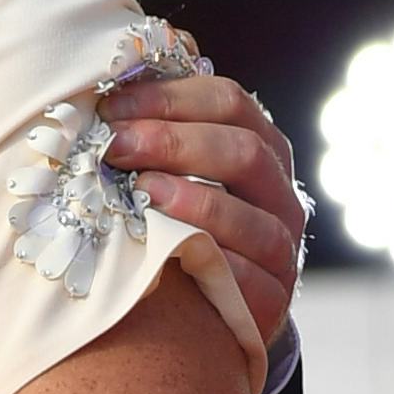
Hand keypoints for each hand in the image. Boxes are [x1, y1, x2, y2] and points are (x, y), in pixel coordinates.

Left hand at [102, 71, 303, 353]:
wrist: (211, 310)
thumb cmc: (177, 229)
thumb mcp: (173, 175)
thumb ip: (157, 133)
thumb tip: (112, 82)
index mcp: (260, 148)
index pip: (229, 102)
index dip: (170, 98)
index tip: (112, 107)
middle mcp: (278, 194)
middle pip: (243, 151)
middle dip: (175, 143)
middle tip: (117, 145)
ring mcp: (281, 248)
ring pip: (253, 217)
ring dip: (195, 201)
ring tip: (143, 193)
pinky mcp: (272, 300)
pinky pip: (252, 279)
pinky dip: (213, 263)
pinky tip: (172, 253)